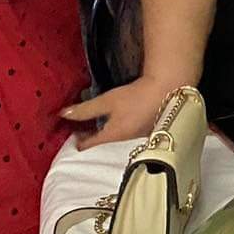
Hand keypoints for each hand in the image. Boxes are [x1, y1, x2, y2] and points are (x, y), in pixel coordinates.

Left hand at [60, 77, 188, 148]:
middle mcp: (126, 140)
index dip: (81, 142)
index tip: (74, 140)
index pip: (92, 144)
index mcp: (114, 135)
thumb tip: (64, 114)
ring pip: (118, 138)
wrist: (169, 90)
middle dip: (94, 138)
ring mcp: (140, 136)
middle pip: (106, 142)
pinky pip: (130, 132)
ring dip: (108, 133)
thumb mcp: (107, 102)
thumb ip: (85, 110)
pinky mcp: (151, 128)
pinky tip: (124, 119)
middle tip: (84, 132)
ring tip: (101, 125)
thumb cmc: (136, 96)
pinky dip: (121, 128)